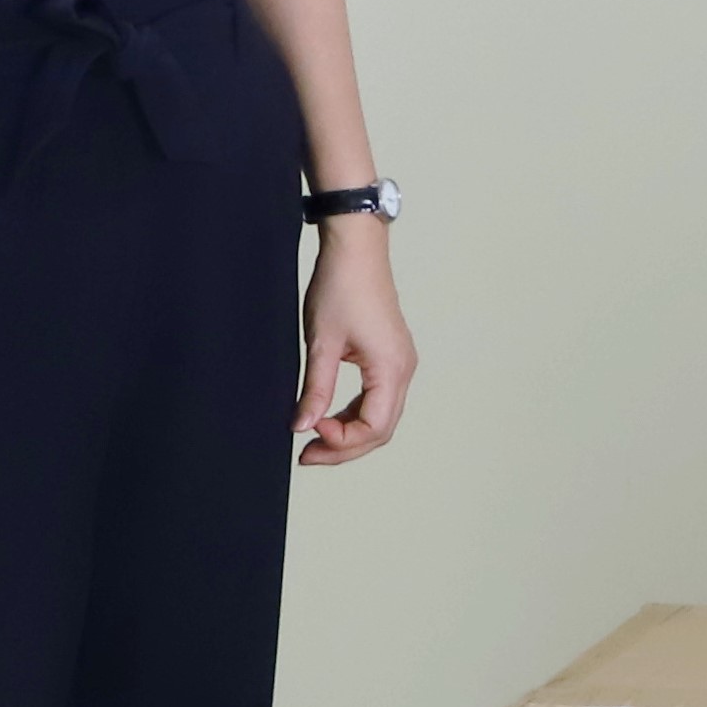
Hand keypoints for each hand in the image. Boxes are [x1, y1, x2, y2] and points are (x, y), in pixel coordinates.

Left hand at [298, 222, 416, 464]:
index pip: (374, 426)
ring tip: (314, 439)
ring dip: (350, 433)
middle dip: (345, 447)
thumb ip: (315, 389)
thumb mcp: (321, 344)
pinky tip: (329, 416)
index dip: (342, 441)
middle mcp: (403, 369)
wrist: (355, 251)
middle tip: (307, 455)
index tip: (309, 434)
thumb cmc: (341, 288)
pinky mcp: (390, 357)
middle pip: (382, 428)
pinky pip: (378, 399)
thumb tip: (303, 426)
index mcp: (391, 367)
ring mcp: (399, 363)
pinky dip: (354, 414)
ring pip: (382, 416)